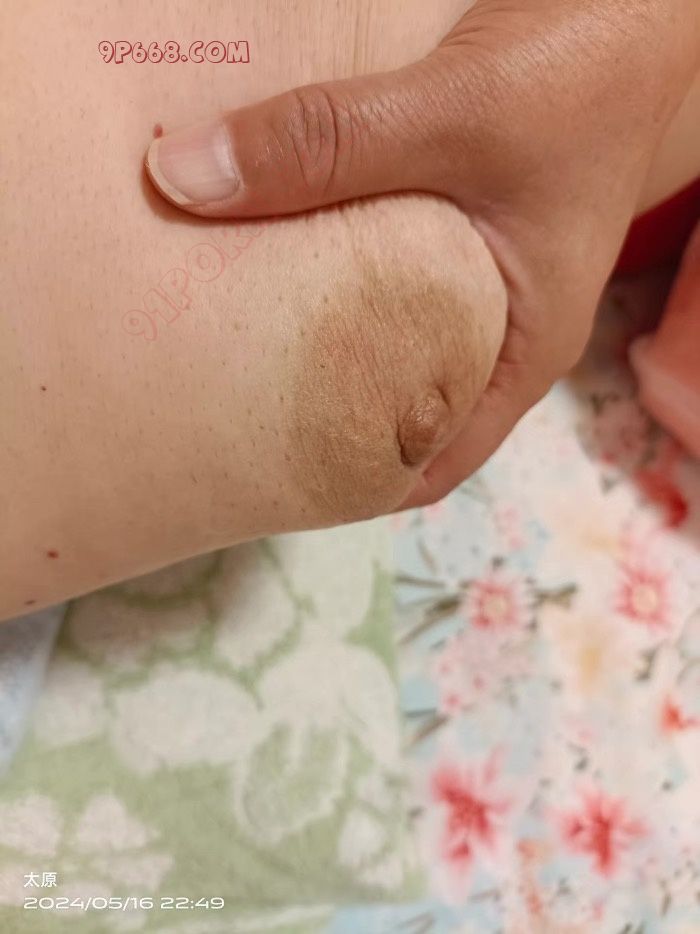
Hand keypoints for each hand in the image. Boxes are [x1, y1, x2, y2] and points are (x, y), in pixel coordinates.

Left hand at [146, 0, 699, 505]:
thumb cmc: (584, 72)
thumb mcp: (452, 115)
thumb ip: (324, 145)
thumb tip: (186, 179)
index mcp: (524, 350)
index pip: (433, 462)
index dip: (354, 482)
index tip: (269, 476)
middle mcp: (501, 329)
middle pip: (398, 404)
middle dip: (319, 411)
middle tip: (228, 410)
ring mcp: (480, 281)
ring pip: (386, 336)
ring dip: (319, 336)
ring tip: (232, 341)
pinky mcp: (457, 228)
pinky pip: (384, 274)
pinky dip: (333, 275)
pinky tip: (271, 256)